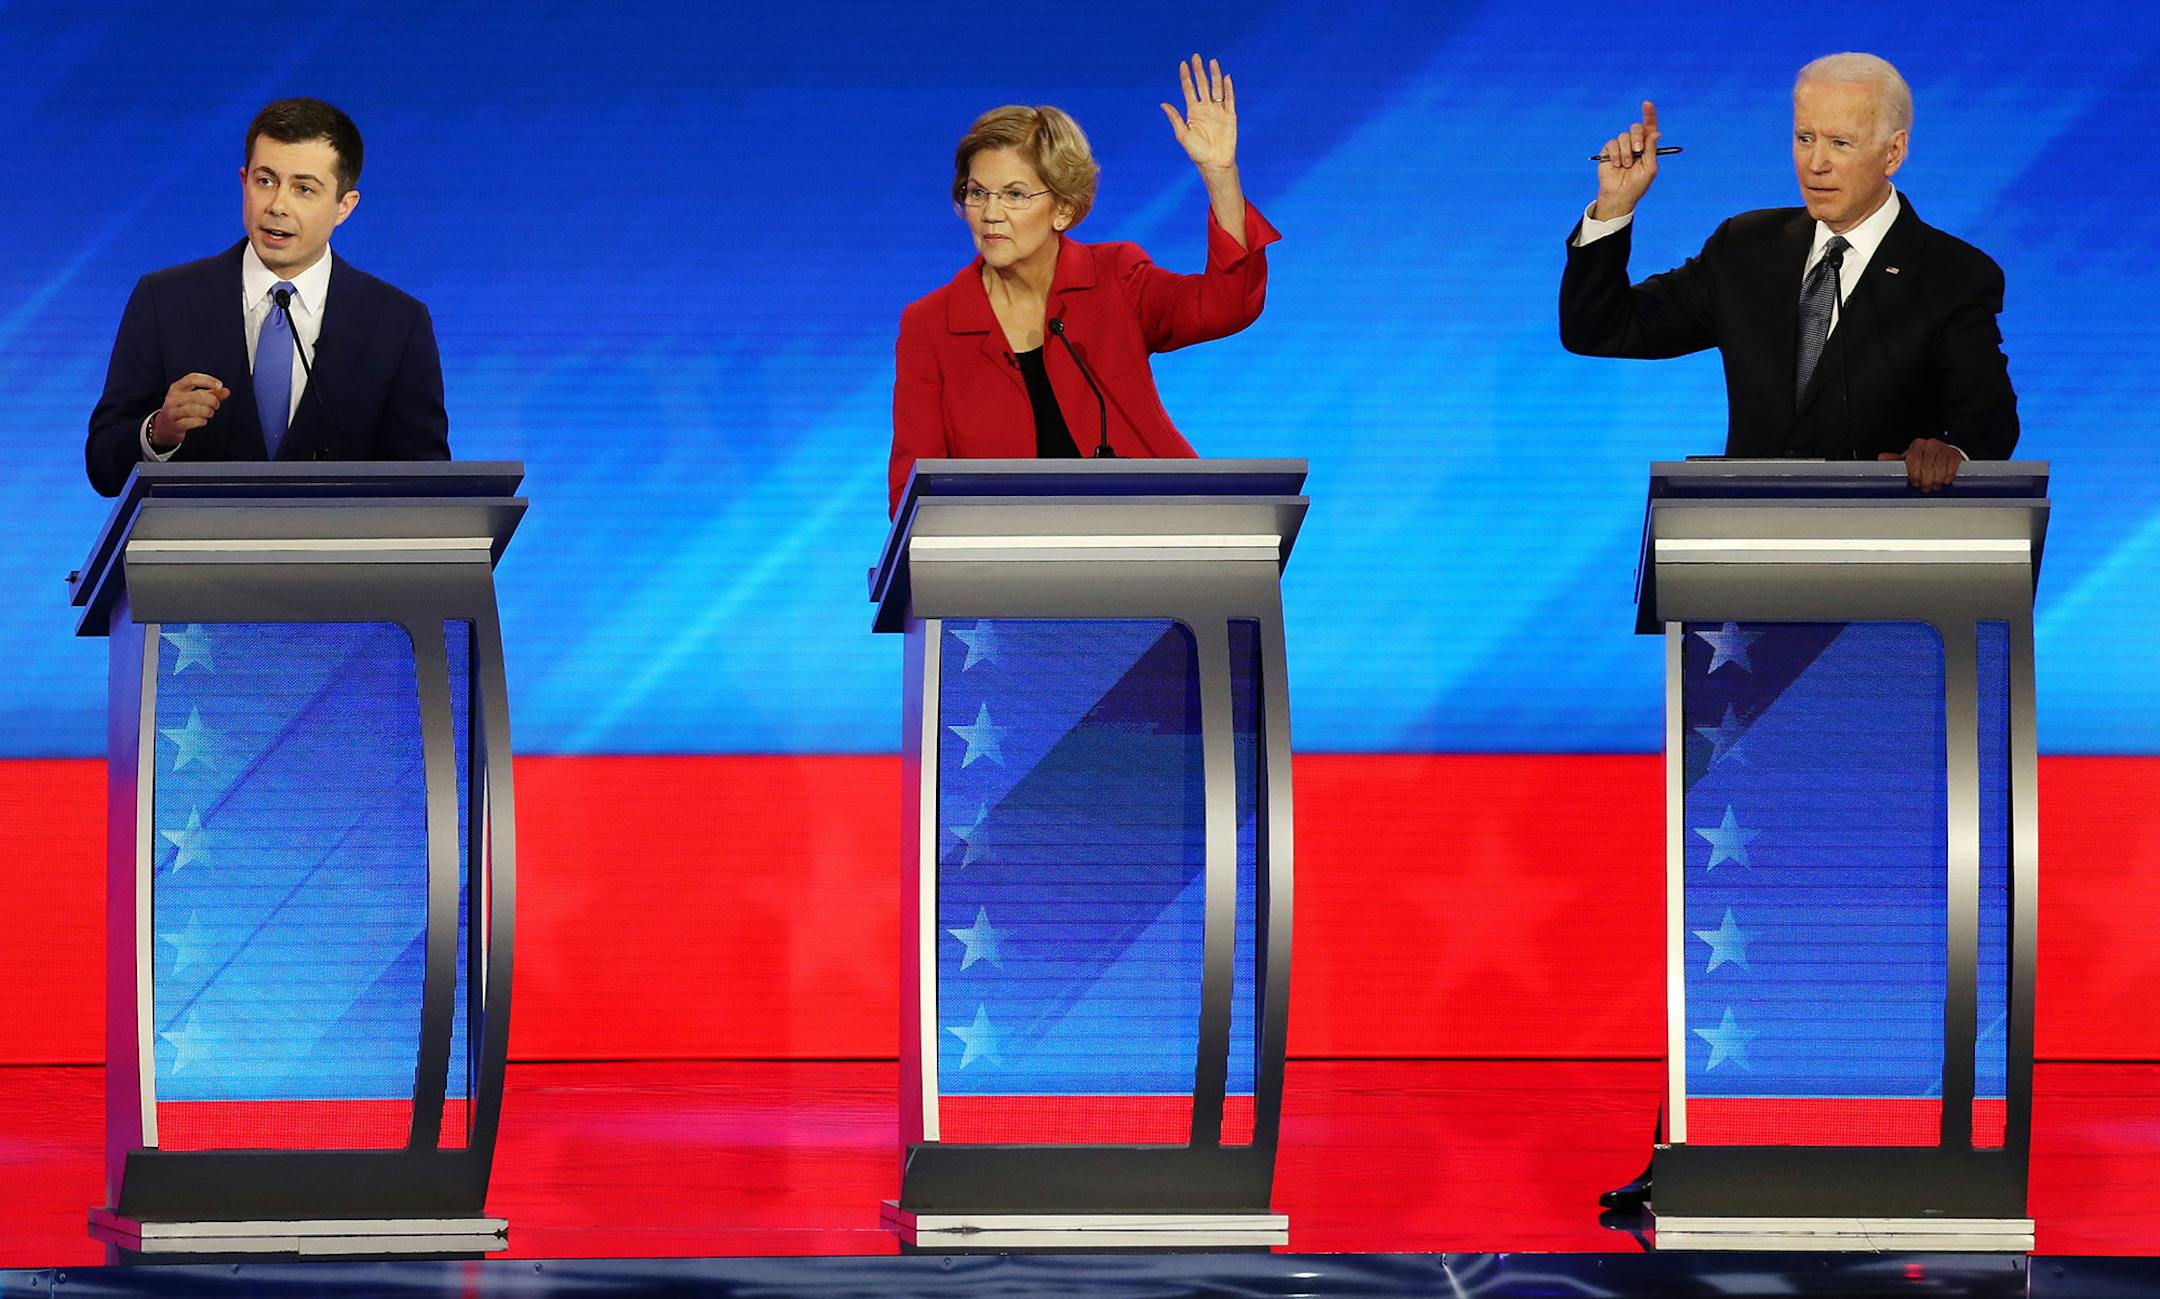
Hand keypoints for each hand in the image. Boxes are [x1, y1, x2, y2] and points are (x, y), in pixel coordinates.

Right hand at [151, 373, 228, 448]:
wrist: (165, 426)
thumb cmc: (183, 408)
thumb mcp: (194, 398)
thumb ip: (211, 394)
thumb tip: (227, 391)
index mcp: (177, 387)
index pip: (192, 378)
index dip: (207, 380)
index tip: (220, 386)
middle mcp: (172, 398)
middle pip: (196, 395)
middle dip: (211, 400)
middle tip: (216, 405)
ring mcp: (172, 411)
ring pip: (192, 409)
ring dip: (207, 411)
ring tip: (210, 413)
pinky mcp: (174, 424)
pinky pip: (190, 422)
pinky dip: (201, 421)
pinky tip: (203, 420)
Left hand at [1161, 54, 1236, 173]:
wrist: (1215, 163)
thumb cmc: (1197, 152)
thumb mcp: (1183, 135)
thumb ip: (1175, 118)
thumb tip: (1163, 103)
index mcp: (1193, 112)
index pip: (1189, 90)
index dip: (1186, 77)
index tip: (1183, 64)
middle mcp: (1206, 108)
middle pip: (1202, 85)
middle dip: (1199, 71)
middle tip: (1196, 57)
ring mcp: (1218, 111)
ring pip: (1216, 88)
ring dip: (1214, 75)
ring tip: (1212, 61)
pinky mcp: (1230, 115)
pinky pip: (1229, 99)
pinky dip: (1228, 88)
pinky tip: (1226, 77)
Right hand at [1593, 100, 1660, 220]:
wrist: (1620, 195)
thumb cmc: (1638, 184)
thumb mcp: (1650, 169)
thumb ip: (1652, 150)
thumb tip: (1655, 133)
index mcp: (1648, 146)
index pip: (1649, 126)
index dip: (1649, 114)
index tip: (1647, 104)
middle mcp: (1635, 143)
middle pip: (1636, 128)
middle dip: (1637, 137)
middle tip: (1638, 150)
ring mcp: (1621, 146)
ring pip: (1623, 136)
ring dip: (1626, 152)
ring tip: (1626, 165)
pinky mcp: (1608, 150)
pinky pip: (1612, 144)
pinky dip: (1616, 154)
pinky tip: (1617, 164)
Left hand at [1879, 437, 1963, 491]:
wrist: (1943, 454)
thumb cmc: (1923, 459)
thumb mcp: (1908, 460)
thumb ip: (1895, 460)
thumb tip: (1881, 458)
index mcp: (1916, 446)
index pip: (1913, 459)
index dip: (1914, 474)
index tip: (1915, 483)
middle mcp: (1930, 444)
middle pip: (1927, 464)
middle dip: (1926, 480)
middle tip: (1925, 488)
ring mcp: (1943, 448)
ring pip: (1940, 466)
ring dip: (1937, 480)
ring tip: (1935, 486)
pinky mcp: (1955, 454)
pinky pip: (1952, 466)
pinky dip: (1948, 475)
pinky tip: (1945, 481)